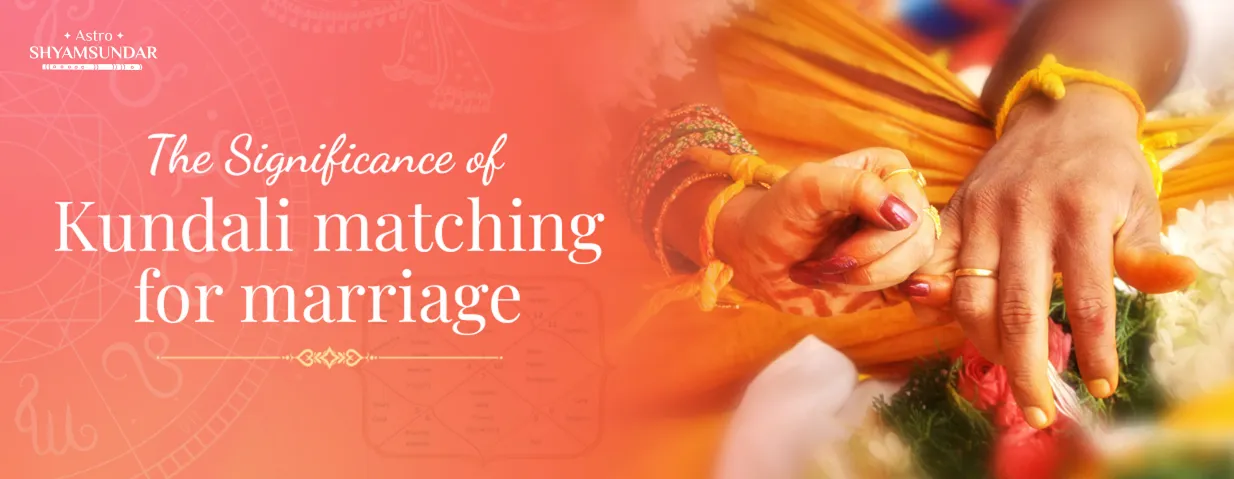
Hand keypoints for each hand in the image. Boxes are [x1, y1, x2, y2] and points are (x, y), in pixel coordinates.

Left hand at [713, 148, 935, 316]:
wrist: (757, 259)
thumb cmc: (776, 216)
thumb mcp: (804, 187)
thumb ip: (853, 187)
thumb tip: (904, 215)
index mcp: (886, 170)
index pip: (911, 201)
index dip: (880, 231)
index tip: (838, 242)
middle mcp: (900, 203)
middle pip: (918, 238)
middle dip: (866, 259)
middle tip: (825, 263)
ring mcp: (901, 241)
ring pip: (915, 265)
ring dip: (866, 277)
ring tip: (827, 272)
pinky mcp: (896, 275)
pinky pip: (915, 289)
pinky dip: (881, 293)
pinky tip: (850, 286)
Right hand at [901, 84, 1197, 428]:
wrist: (1059, 111)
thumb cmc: (1105, 166)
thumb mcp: (1138, 201)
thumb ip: (1147, 249)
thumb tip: (1181, 280)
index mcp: (1081, 213)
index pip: (1089, 298)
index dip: (1095, 351)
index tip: (1102, 387)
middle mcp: (1026, 214)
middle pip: (1017, 310)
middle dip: (1026, 369)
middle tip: (1037, 412)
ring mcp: (983, 214)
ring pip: (971, 298)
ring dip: (986, 346)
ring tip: (1009, 371)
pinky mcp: (955, 213)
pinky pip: (937, 270)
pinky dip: (938, 304)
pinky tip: (955, 328)